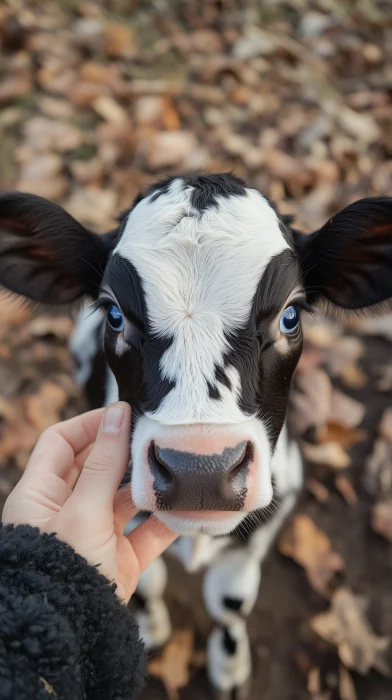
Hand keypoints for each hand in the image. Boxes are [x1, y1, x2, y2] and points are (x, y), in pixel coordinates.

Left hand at [2, 402, 176, 602]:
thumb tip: (117, 412)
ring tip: (176, 466)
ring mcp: (94, 535)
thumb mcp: (82, 510)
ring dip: (148, 485)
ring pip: (124, 498)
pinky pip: (145, 532)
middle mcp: (65, 510)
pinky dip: (164, 520)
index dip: (89, 424)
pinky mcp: (118, 559)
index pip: (60, 442)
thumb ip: (103, 463)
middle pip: (95, 466)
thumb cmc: (63, 568)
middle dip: (125, 452)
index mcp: (40, 494)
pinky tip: (186, 506)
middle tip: (156, 435)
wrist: (70, 635)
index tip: (123, 414)